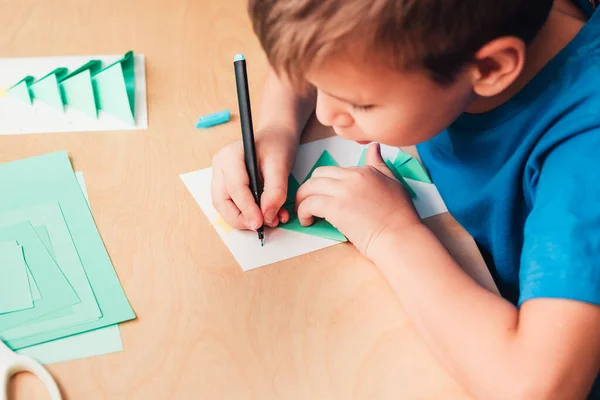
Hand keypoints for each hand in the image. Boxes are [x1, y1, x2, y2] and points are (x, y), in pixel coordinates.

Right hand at [211, 125, 297, 229]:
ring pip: (224, 207)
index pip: (235, 188)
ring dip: (243, 220)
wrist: (275, 137)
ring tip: (266, 221)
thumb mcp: (281, 165)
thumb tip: (267, 216)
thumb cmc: (276, 146)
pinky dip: (246, 215)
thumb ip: (275, 191)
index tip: (261, 223)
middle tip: (260, 227)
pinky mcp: (225, 186)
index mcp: (230, 156)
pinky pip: (231, 206)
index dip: (247, 209)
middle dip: (240, 219)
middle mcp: (219, 167)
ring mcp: (219, 177)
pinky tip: (264, 215)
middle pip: (222, 202)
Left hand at [295, 143, 421, 257]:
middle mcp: (352, 177)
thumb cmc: (400, 216)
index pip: (333, 171)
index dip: (325, 184)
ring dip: (302, 200)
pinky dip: (303, 212)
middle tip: (308, 202)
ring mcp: (343, 191)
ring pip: (309, 187)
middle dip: (309, 188)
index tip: (324, 197)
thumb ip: (379, 165)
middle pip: (317, 175)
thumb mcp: (393, 182)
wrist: (400, 236)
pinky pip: (309, 204)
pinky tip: (307, 221)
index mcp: (364, 171)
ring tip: (303, 213)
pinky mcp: (336, 208)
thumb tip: (374, 147)